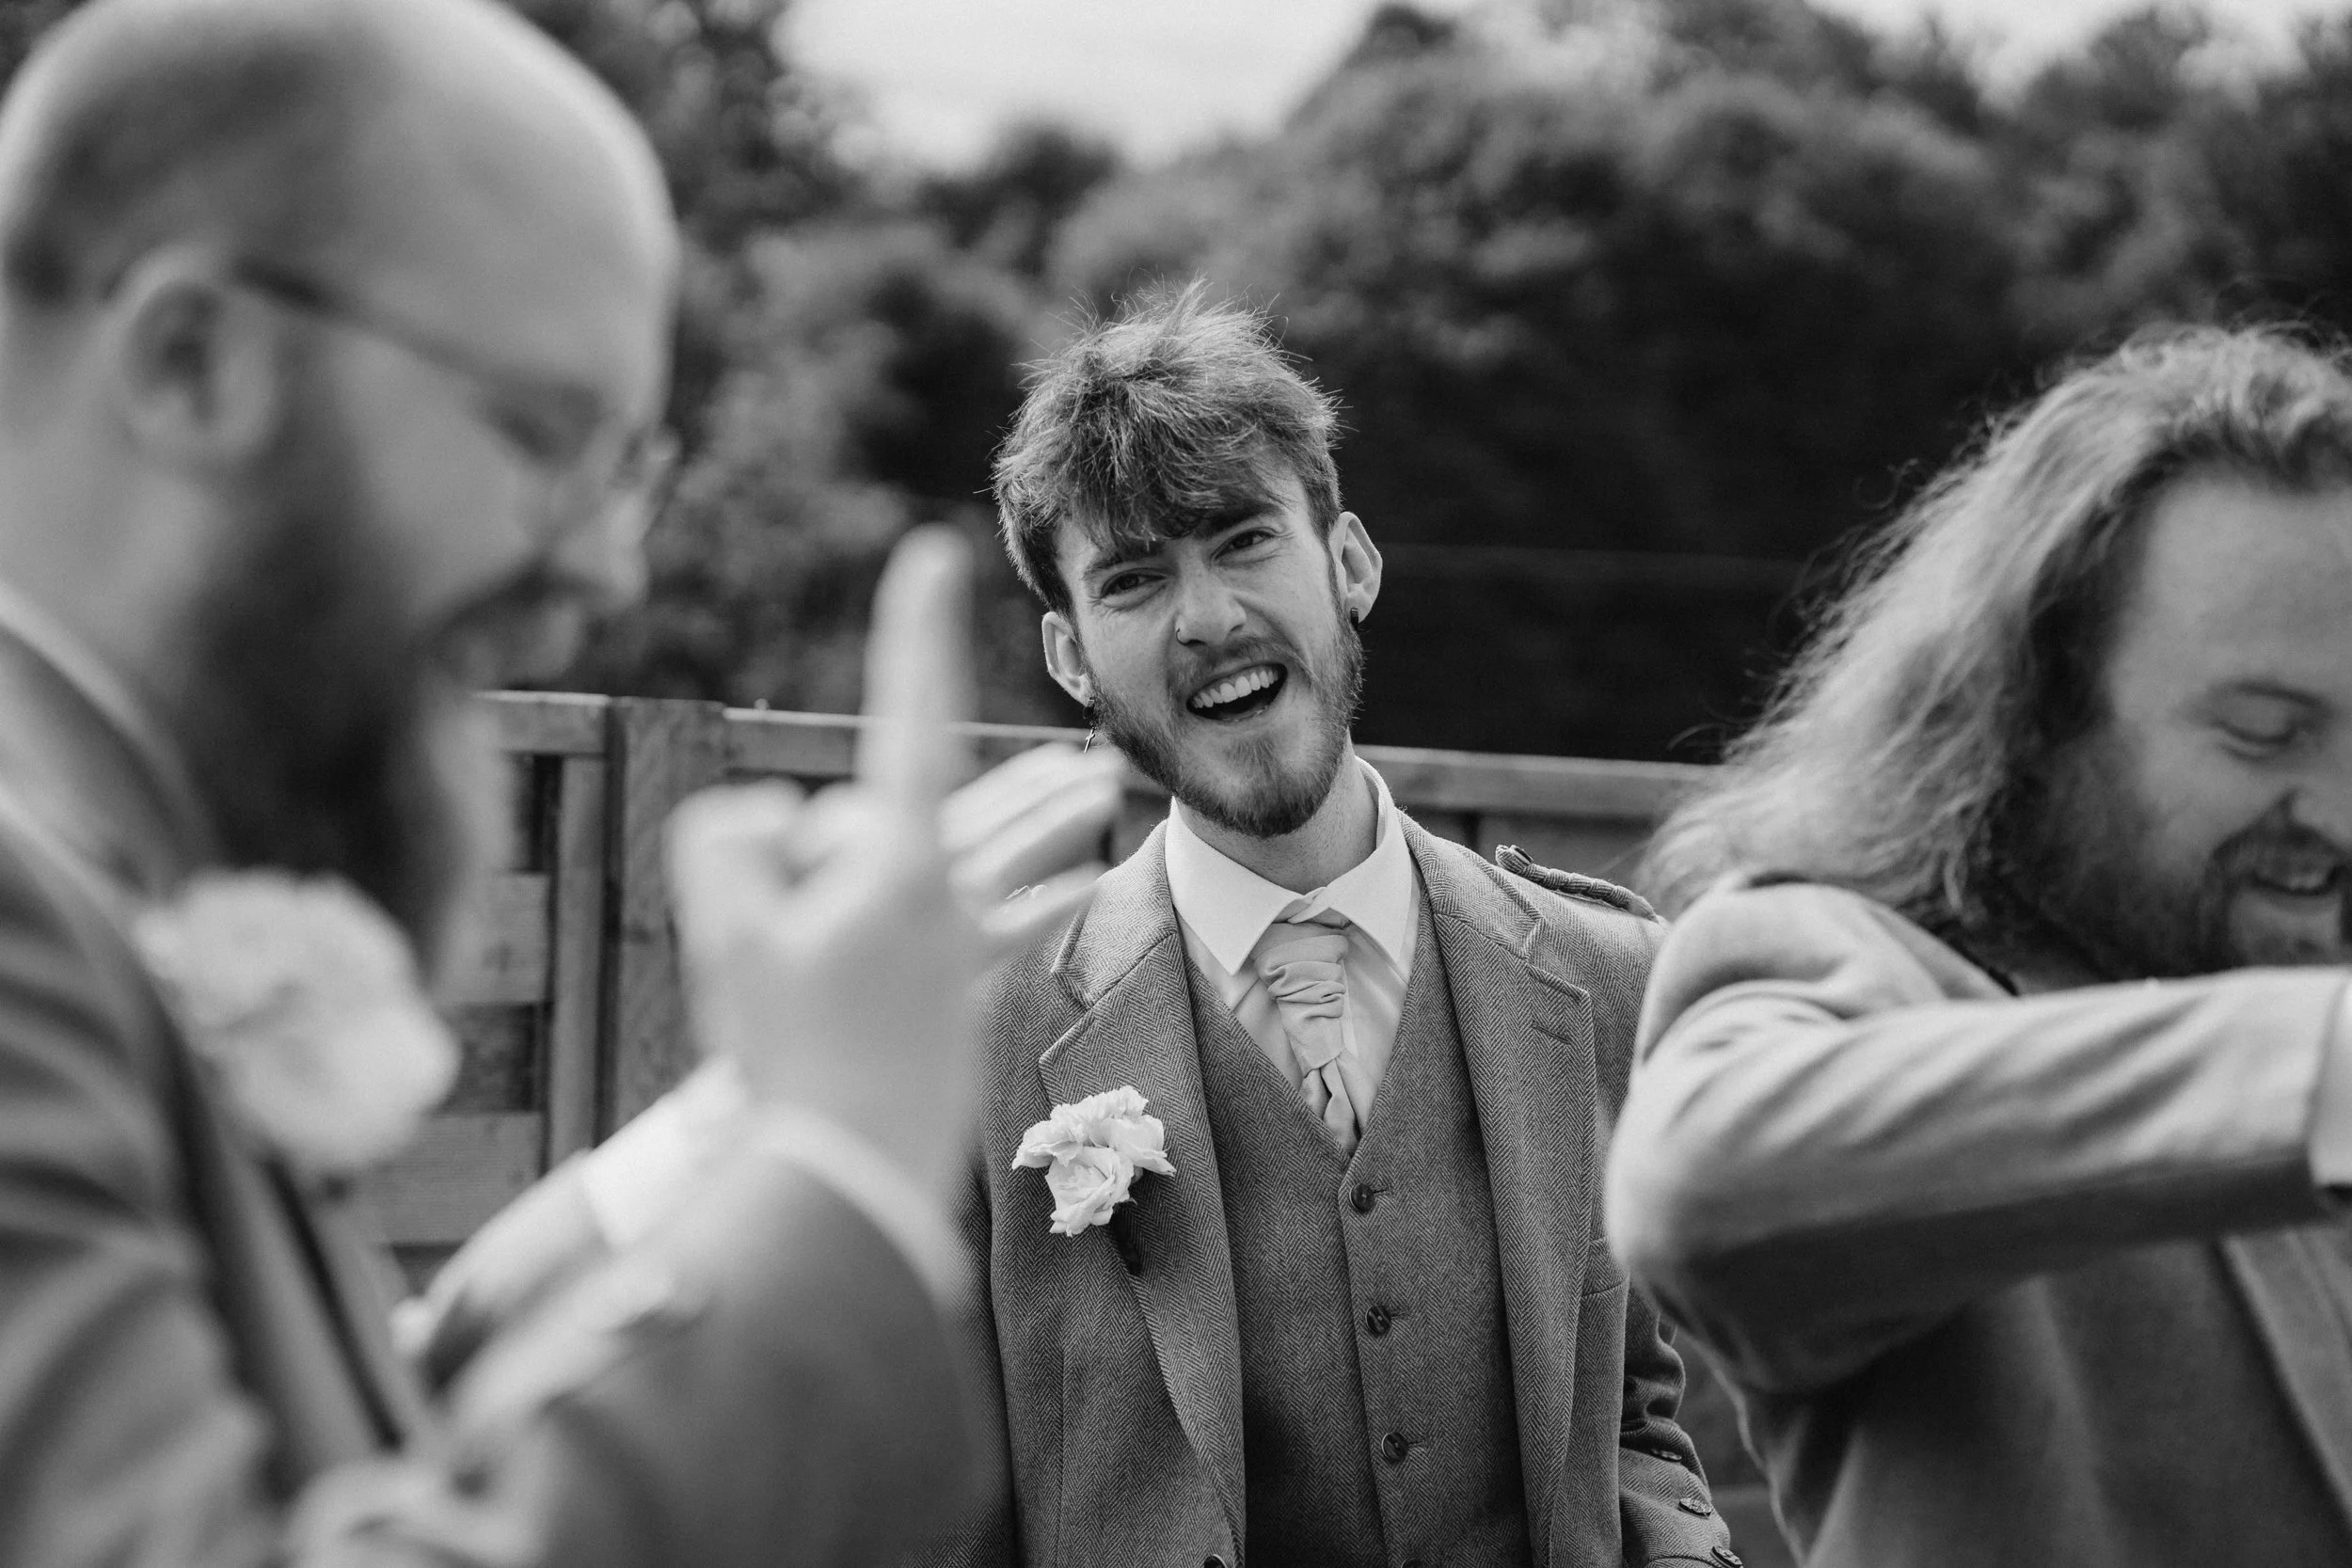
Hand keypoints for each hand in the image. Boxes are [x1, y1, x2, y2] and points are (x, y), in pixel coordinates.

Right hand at [664, 528, 1118, 1203]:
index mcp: (896, 863)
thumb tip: (786, 814)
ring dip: (1047, 815)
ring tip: (1101, 784)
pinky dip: (1047, 895)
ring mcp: (959, 949)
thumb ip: (734, 840)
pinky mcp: (963, 997)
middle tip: (1064, 726)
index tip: (930, 558)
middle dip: (1011, 761)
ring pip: (1008, 856)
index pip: (908, 718)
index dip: (915, 629)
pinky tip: (1090, 877)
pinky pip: (1016, 928)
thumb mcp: (722, 932)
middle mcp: (942, 895)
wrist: (842, 1171)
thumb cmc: (778, 1055)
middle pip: (976, 801)